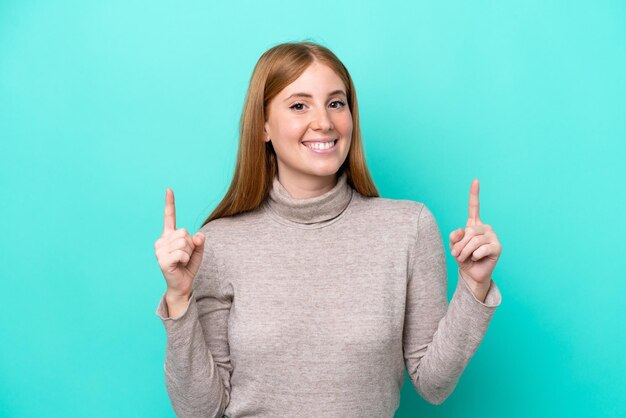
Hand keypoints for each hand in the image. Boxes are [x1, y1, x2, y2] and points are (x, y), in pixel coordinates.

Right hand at [154, 188, 204, 300]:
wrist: (182, 284)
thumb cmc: (187, 266)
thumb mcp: (197, 251)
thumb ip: (199, 242)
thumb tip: (199, 235)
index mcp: (168, 236)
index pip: (169, 217)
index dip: (170, 203)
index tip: (169, 189)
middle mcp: (161, 241)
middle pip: (184, 232)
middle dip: (191, 245)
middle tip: (185, 256)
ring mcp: (160, 251)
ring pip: (184, 242)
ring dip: (189, 253)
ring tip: (182, 261)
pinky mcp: (162, 260)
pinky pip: (182, 254)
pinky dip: (186, 259)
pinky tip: (180, 265)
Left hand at [449, 179, 501, 294]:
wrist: (471, 274)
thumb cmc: (462, 258)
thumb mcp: (454, 246)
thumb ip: (455, 237)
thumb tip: (462, 230)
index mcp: (474, 224)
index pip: (474, 207)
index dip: (474, 194)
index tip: (475, 180)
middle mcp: (485, 228)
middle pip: (469, 231)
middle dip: (460, 245)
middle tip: (456, 254)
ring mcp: (493, 236)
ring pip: (474, 240)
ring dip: (465, 252)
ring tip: (464, 258)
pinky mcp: (497, 247)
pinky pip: (482, 249)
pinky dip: (475, 255)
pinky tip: (476, 259)